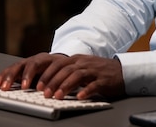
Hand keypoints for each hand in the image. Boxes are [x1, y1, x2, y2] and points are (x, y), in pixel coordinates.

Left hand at [0, 53, 124, 99]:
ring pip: (76, 75)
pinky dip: (86, 90)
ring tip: (57, 96)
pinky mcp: (103, 79)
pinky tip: (80, 96)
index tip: (34, 85)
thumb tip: (45, 85)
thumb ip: (65, 73)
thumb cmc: (98, 72)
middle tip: (42, 92)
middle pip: (63, 69)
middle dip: (51, 80)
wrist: (122, 70)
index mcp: (74, 60)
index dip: (44, 74)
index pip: (55, 64)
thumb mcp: (80, 69)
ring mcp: (93, 70)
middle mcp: (82, 62)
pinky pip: (93, 84)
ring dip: (65, 86)